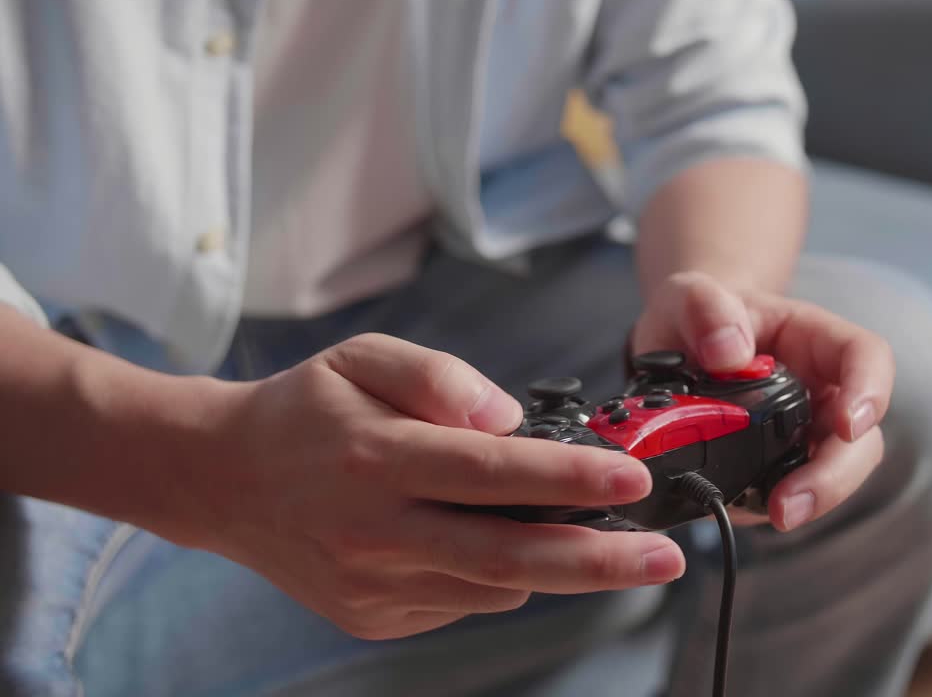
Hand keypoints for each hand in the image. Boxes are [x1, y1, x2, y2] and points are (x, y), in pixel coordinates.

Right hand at [183, 334, 685, 639]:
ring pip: (495, 583)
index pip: (492, 473)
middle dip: (600, 562)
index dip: (569, 478)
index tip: (632, 480)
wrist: (223, 479)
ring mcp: (375, 585)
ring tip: (593, 533)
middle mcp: (377, 532)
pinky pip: (464, 600)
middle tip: (665, 558)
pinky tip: (488, 537)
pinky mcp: (374, 617)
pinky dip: (496, 572)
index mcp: (378, 458)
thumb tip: (508, 418)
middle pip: (509, 556)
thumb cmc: (306, 411)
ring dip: (554, 562)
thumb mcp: (363, 358)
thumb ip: (439, 377)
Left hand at [631, 272, 893, 531]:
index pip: (866, 358)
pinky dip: (768, 505)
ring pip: (834, 473)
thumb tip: (731, 354)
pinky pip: (789, 493)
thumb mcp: (686, 294)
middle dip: (835, 475)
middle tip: (790, 503)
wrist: (674, 347)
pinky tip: (738, 505)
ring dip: (811, 499)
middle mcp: (820, 390)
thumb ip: (704, 307)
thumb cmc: (694, 315)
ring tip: (771, 514)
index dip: (870, 390)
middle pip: (860, 436)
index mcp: (813, 339)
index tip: (850, 424)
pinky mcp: (776, 468)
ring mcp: (803, 434)